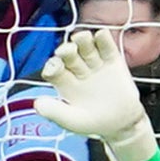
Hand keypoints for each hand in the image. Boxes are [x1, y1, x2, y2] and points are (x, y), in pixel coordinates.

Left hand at [38, 29, 151, 158]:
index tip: (56, 69)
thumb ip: (55, 113)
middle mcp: (77, 69)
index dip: (53, 65)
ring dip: (82, 38)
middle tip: (69, 51)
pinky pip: (106, 44)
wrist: (123, 124)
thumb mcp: (73, 122)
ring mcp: (95, 63)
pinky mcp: (112, 60)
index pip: (54, 67)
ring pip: (85, 44)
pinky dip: (103, 37)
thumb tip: (37, 103)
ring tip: (83, 39)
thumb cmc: (94, 124)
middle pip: (68, 53)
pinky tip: (100, 36)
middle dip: (67, 50)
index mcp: (64, 82)